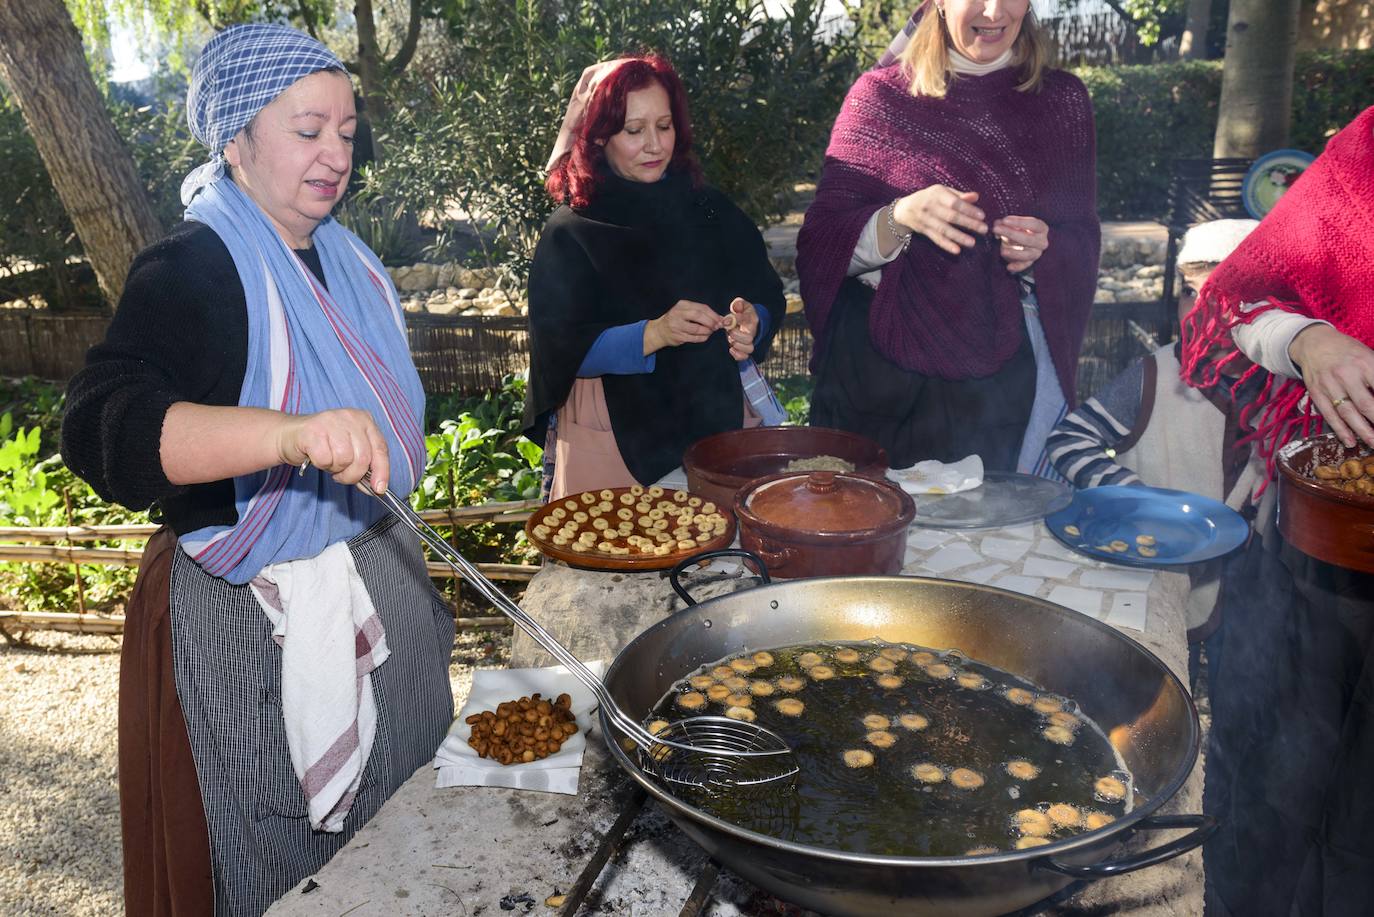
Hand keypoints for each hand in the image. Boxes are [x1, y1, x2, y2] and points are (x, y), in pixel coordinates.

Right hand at [276, 408, 390, 491]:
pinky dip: (321, 464)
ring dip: (335, 469)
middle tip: (340, 474)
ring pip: (345, 459)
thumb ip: (365, 466)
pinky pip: (325, 459)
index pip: (380, 448)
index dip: (382, 471)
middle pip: (363, 458)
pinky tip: (316, 456)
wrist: (290, 435)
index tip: (379, 488)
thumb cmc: (323, 444)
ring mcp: (331, 421)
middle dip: (353, 475)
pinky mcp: (313, 430)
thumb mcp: (349, 451)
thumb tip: (377, 486)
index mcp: (364, 420)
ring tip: (328, 461)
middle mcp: (350, 417)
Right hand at [644, 299, 722, 354]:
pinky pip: (694, 338)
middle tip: (717, 326)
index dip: (713, 314)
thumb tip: (719, 318)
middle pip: (699, 316)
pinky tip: (705, 336)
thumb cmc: (677, 319)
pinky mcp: (678, 336)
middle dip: (711, 322)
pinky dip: (702, 338)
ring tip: (711, 331)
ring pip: (697, 329)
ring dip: (707, 331)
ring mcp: (677, 326)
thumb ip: (701, 312)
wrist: (660, 330)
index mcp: (682, 305)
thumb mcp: (685, 310)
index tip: (721, 319)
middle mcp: (678, 314)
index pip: (701, 308)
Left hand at [723, 297, 757, 360]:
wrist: (747, 321)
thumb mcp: (740, 305)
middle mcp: (752, 332)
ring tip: (730, 340)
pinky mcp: (745, 349)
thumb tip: (736, 307)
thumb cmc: (742, 312)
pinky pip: (745, 356)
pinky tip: (731, 349)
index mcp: (751, 319)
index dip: (734, 320)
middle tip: (728, 332)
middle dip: (736, 335)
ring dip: (737, 345)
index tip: (724, 321)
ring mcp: (749, 342)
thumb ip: (738, 304)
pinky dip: (737, 355)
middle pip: (749, 338)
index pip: (745, 319)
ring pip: (749, 348)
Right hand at [892, 185, 986, 254]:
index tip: (982, 216)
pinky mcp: (923, 231)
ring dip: (959, 237)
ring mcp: (926, 220)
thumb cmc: (929, 198)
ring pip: (944, 230)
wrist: (904, 209)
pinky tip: (956, 250)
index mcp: (937, 194)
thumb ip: (958, 195)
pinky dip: (946, 245)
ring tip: (972, 243)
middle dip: (968, 223)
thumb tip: (976, 197)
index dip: (968, 209)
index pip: (954, 202)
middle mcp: (930, 206)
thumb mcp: (941, 191)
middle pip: (951, 216)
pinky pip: (936, 239)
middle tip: (983, 229)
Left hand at [992, 215, 1049, 272]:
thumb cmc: (1019, 230)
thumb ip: (1005, 223)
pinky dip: (1017, 267)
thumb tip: (997, 224)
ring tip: (1002, 251)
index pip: (1033, 224)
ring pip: (1028, 254)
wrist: (1022, 243)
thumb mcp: (1014, 224)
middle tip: (996, 229)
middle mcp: (1041, 241)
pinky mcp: (1030, 262)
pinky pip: (1024, 266)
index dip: (1019, 222)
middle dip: (1011, 234)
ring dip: (1014, 253)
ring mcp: (1037, 253)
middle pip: (1029, 239)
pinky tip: (1008, 267)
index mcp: (1041, 228)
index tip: (1005, 220)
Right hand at [1288, 324, 1373, 448]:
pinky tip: (1349, 441)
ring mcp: (1329, 384)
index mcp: (1365, 363)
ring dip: (1362, 431)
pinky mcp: (1316, 392)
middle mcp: (1346, 374)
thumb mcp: (1369, 356)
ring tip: (1373, 443)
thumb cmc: (1348, 351)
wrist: (1314, 343)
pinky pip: (1329, 414)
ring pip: (1347, 413)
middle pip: (1366, 404)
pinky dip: (1340, 429)